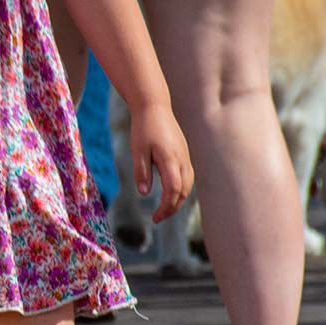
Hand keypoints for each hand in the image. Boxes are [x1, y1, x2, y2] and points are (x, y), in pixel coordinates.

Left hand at [128, 102, 192, 224]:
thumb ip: (142, 172)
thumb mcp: (137, 151)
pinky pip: (187, 177)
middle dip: (172, 208)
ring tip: (164, 209)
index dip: (166, 207)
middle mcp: (182, 159)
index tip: (155, 218)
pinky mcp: (184, 154)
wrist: (154, 107)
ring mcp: (185, 156)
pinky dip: (181, 189)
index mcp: (170, 159)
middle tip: (158, 218)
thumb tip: (144, 193)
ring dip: (178, 200)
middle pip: (183, 191)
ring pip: (188, 185)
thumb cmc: (143, 128)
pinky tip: (170, 193)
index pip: (174, 190)